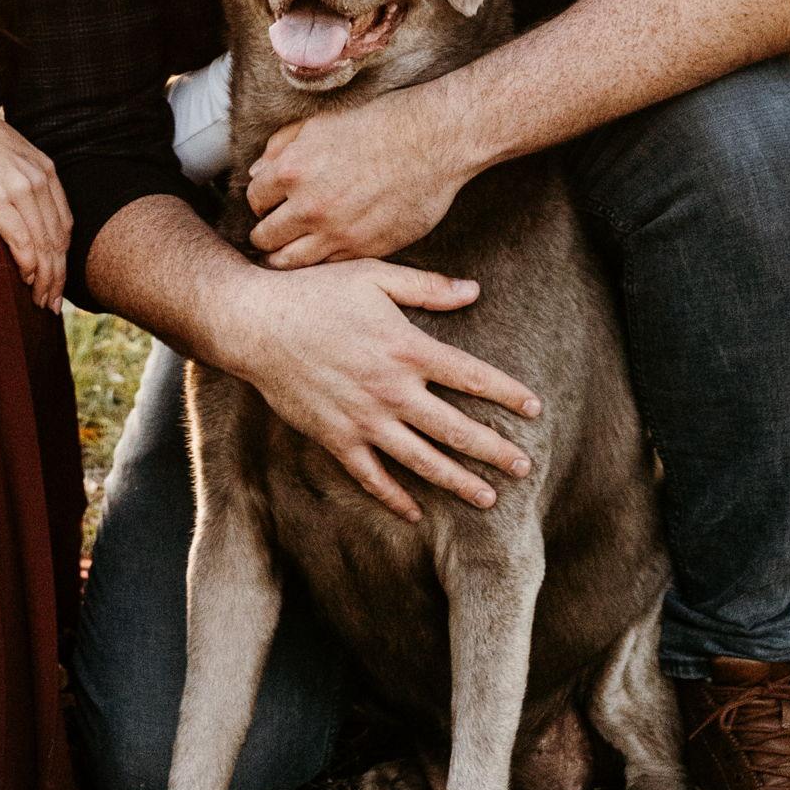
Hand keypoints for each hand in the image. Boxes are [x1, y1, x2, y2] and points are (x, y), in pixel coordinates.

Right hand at [0, 88, 71, 312]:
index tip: (56, 279)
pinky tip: (24, 280)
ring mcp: (20, 186)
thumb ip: (20, 177)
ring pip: (44, 244)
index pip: (65, 223)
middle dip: (58, 276)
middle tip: (53, 304)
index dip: (64, 256)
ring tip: (41, 302)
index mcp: (44, 168)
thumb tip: (19, 208)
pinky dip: (27, 264)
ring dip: (45, 278)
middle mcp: (39, 177)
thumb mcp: (4, 154)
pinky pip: (21, 239)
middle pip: (58, 239)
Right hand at [226, 258, 541, 522]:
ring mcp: (364, 420)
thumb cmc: (315, 292)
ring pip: (423, 461)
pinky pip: (373, 477)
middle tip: (524, 468)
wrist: (256, 324)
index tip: (534, 409)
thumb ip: (426, 287)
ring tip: (488, 499)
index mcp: (407, 348)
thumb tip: (474, 291)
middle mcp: (392, 390)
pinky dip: (396, 498)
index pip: (471, 376)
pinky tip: (416, 513)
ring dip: (459, 482)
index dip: (506, 394)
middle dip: (495, 450)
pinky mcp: (336, 439)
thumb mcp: (373, 276)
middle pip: (456, 428)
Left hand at [246, 87, 470, 266]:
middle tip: (274, 231)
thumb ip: (282, 146)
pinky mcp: (365, 250)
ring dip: (284, 256)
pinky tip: (322, 253)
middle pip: (265, 237)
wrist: (431, 140)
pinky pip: (327, 266)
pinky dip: (319, 262)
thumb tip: (258, 171)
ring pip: (290, 261)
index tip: (269, 204)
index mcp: (293, 170)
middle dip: (266, 233)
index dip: (261, 201)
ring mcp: (337, 233)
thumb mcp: (320, 122)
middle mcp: (309, 207)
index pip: (255, 199)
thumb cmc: (378, 123)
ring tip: (288, 252)